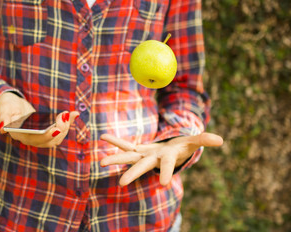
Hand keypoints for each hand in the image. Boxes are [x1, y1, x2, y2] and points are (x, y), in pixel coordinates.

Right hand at [0, 92, 78, 147]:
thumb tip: (2, 128)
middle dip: (60, 129)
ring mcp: (40, 137)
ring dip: (65, 127)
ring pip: (57, 137)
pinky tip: (74, 114)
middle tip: (63, 115)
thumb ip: (3, 117)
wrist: (12, 105)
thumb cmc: (6, 106)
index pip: (35, 140)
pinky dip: (68, 123)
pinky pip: (60, 131)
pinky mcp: (47, 132)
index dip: (47, 136)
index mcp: (20, 135)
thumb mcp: (3, 109)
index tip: (56, 129)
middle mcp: (31, 139)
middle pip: (49, 141)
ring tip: (68, 114)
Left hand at [100, 133, 222, 186]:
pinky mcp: (138, 148)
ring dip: (116, 158)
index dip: (167, 173)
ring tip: (101, 163)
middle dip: (133, 174)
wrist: (170, 151)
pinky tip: (103, 137)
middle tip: (121, 183)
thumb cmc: (182, 148)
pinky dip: (115, 141)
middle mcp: (153, 159)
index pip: (167, 166)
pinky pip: (125, 144)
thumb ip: (204, 140)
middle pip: (142, 166)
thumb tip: (220, 140)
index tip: (165, 184)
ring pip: (128, 156)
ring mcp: (143, 155)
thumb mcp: (193, 142)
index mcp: (167, 158)